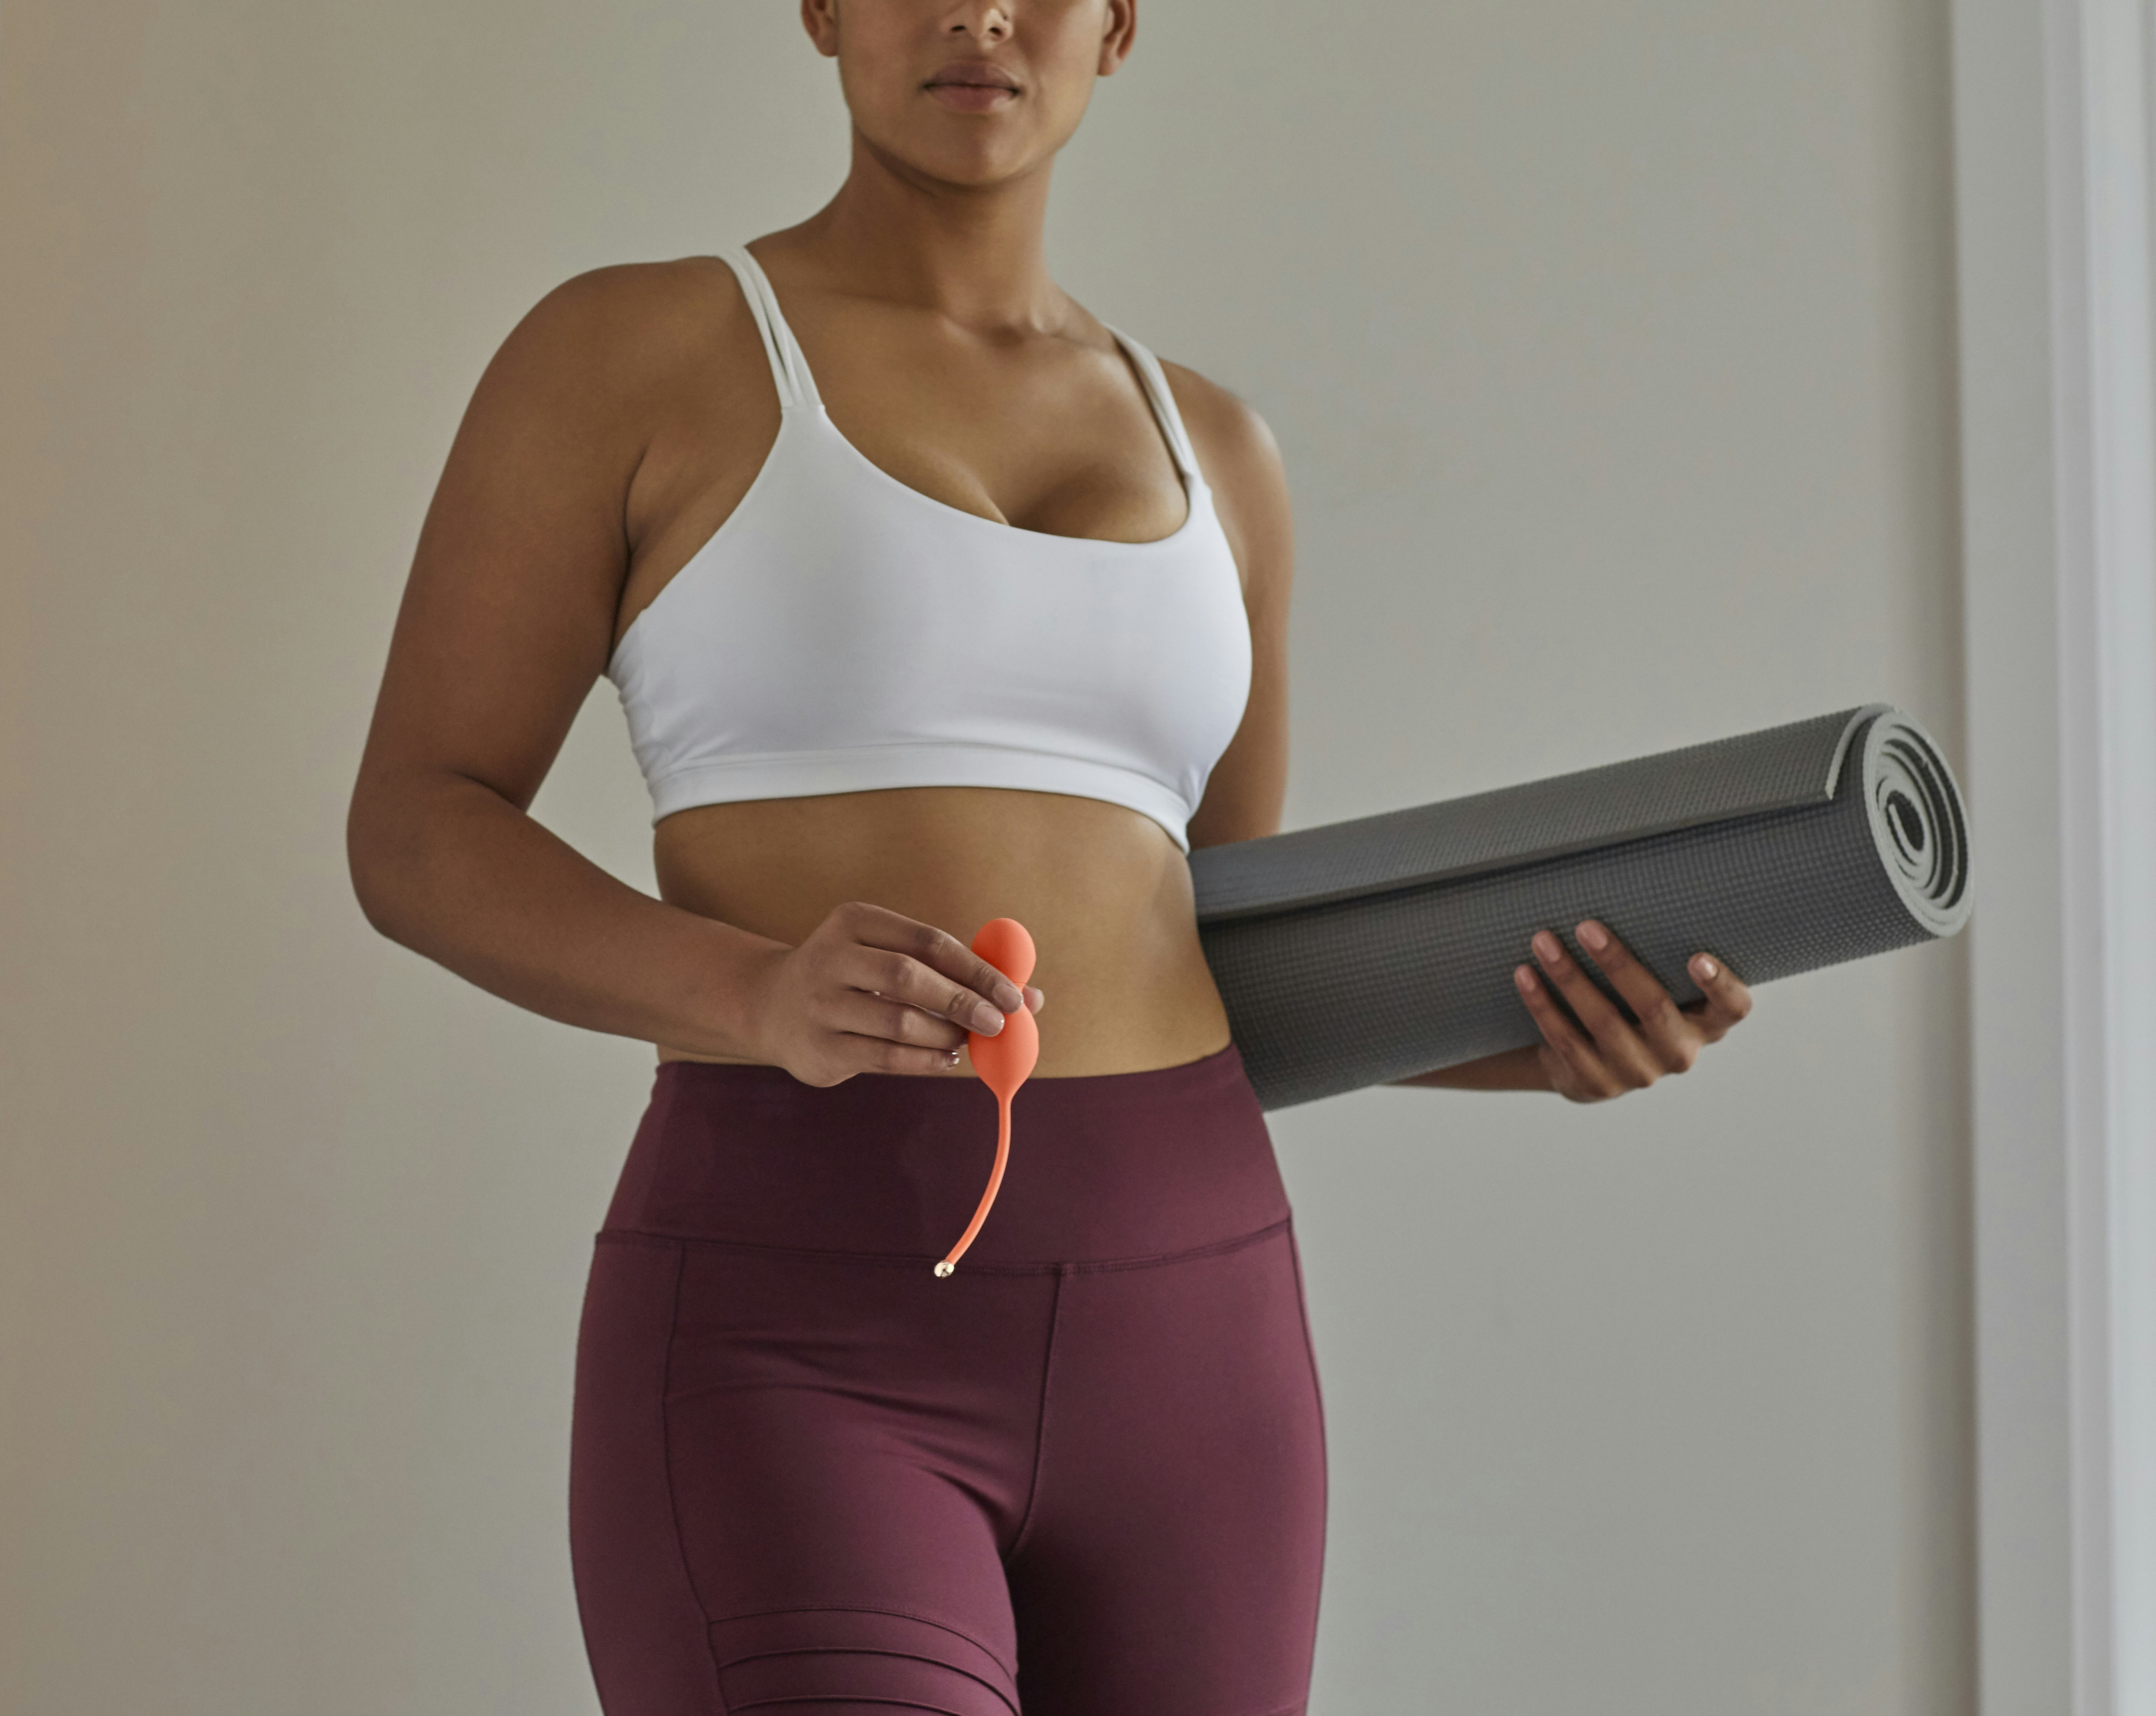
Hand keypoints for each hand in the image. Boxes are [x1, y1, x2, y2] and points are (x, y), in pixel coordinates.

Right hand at [745, 901, 1043, 1085]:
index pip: (927, 940)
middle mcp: (831, 957)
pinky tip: (944, 1056)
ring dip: (945, 1034)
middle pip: (909, 977)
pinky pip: (886, 1058)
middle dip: (963, 1001)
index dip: (977, 969)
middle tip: (999, 1022)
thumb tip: (1030, 998)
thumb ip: (953, 970)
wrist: (771, 1005)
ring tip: (967, 1039)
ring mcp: (820, 1005)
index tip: (1015, 995)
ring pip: (898, 1022)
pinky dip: (925, 1060)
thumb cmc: (855, 976)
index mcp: (853, 921)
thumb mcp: (889, 953)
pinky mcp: (821, 1048)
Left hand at [1512, 919, 1751, 1102]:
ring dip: (1569, 977)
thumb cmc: (1632, 1004)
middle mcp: (1678, 1052)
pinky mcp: (1596, 1082)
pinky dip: (1542, 1004)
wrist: (1590, 1062)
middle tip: (1586, 926)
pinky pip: (1565, 1039)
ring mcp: (1637, 1071)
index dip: (1721, 986)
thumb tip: (1631, 877)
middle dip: (1618, 964)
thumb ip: (1660, 955)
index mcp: (1705, 1024)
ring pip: (1602, 1022)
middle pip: (1654, 1007)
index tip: (1697, 957)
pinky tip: (1524, 974)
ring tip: (1542, 940)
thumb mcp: (1657, 985)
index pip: (1732, 1008)